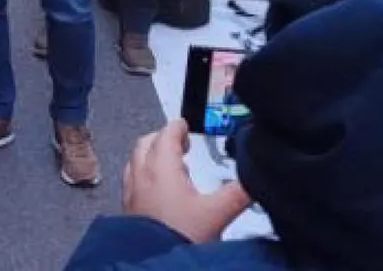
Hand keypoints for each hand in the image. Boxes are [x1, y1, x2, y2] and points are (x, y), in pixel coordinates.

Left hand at [122, 120, 252, 245]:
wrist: (156, 263)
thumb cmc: (181, 236)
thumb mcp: (218, 212)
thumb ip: (238, 191)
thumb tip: (255, 178)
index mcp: (161, 166)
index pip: (166, 134)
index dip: (177, 127)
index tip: (185, 125)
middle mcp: (140, 173)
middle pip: (147, 143)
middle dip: (163, 138)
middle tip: (181, 144)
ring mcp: (130, 191)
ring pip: (136, 160)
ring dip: (152, 155)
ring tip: (172, 166)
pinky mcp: (127, 208)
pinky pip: (132, 179)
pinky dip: (144, 173)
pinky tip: (158, 190)